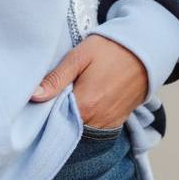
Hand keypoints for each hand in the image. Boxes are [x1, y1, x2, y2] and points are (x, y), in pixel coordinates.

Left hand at [29, 35, 148, 126]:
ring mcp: (109, 123)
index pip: (53, 119)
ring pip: (80, 129)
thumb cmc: (110, 49)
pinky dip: (85, 121)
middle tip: (51, 98)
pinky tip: (81, 104)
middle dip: (55, 116)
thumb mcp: (79, 57)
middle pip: (66, 126)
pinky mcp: (117, 122)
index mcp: (84, 105)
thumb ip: (56, 78)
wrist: (145, 50)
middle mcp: (97, 121)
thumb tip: (33, 96)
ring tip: (66, 99)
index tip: (36, 102)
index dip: (43, 111)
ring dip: (70, 119)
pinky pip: (95, 129)